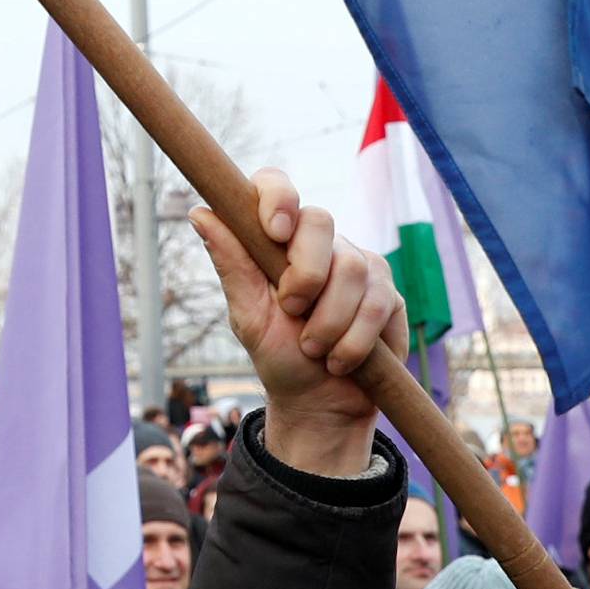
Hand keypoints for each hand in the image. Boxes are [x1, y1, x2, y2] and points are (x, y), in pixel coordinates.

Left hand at [192, 170, 403, 477]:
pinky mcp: (389, 293)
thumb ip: (232, 264)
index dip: (278, 197)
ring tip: (313, 348)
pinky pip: (378, 302)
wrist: (319, 403)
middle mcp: (320, 242)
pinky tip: (339, 359)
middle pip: (321, 220)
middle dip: (305, 273)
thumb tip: (200, 212)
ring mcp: (359, 263)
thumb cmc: (278, 354)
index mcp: (278, 239)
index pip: (276, 185)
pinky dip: (353, 340)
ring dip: (327, 321)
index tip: (274, 232)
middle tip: (292, 311)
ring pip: (351, 268)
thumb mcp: (248, 315)